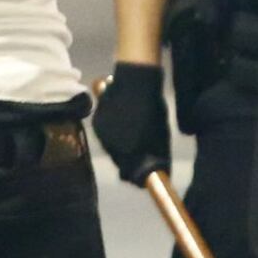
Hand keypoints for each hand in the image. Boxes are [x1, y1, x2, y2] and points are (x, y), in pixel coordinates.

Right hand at [93, 63, 172, 185]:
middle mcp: (113, 147)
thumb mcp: (161, 134)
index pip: (132, 174)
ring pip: (112, 150)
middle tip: (140, 150)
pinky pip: (105, 137)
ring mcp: (102, 135)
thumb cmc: (153, 108)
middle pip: (120, 163)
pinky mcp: (96, 124)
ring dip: (120, 147)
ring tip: (131, 133)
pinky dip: (112, 134)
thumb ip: (157, 153)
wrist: (134, 82)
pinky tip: (121, 123)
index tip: (146, 171)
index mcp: (131, 151)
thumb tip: (159, 168)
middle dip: (130, 160)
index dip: (140, 174)